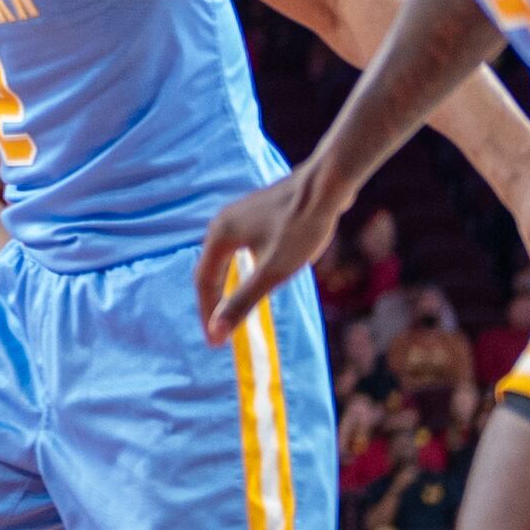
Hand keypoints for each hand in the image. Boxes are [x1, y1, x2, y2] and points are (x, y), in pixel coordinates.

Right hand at [194, 172, 340, 344]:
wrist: (327, 185)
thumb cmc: (300, 227)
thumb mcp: (273, 272)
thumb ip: (242, 302)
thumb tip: (216, 332)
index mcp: (219, 236)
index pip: (203, 282)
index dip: (208, 314)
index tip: (215, 343)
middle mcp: (222, 223)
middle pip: (210, 269)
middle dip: (215, 302)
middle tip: (222, 331)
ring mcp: (238, 216)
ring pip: (225, 258)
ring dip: (227, 286)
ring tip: (233, 310)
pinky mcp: (256, 214)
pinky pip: (238, 249)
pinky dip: (240, 271)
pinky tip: (253, 277)